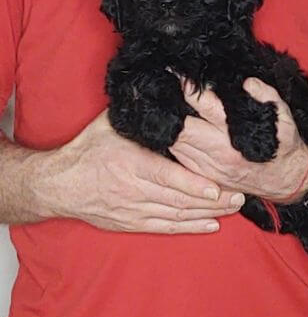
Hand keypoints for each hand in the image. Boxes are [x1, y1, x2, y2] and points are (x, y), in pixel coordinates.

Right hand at [40, 111, 244, 233]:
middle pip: (179, 200)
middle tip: (238, 197)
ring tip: (232, 209)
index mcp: (132, 163)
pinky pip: (165, 228)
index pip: (168, 177)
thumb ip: (138, 111)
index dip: (194, 185)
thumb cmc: (86, 151)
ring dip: (206, 214)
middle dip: (212, 201)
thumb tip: (159, 87)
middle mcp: (134, 190)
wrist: (59, 185)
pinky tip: (210, 225)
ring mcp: (134, 210)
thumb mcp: (109, 124)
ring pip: (177, 216)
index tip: (217, 188)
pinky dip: (189, 228)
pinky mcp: (132, 223)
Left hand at [169, 78, 307, 201]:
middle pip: (181, 128)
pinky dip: (172, 142)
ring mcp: (208, 166)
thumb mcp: (284, 118)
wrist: (285, 180)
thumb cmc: (282, 146)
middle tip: (163, 91)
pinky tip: (172, 130)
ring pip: (175, 144)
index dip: (188, 90)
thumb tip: (248, 83)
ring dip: (169, 126)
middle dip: (170, 109)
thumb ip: (267, 96)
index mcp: (234, 135)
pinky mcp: (204, 175)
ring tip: (164, 108)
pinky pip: (179, 157)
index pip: (204, 107)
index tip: (176, 75)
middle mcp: (218, 152)